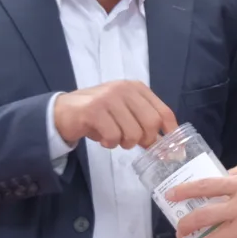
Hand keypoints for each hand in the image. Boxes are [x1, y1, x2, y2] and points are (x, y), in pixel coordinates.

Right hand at [54, 81, 175, 150]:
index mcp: (137, 88)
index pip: (163, 112)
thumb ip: (144, 125)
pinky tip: (102, 138)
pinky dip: (109, 143)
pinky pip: (113, 136)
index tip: (172, 149)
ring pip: (133, 133)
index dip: (170, 132)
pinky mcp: (94, 110)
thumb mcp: (125, 114)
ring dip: (124, 143)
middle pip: (151, 124)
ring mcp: (109, 98)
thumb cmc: (98, 114)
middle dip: (144, 141)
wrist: (64, 111)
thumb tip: (167, 146)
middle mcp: (125, 89)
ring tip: (113, 138)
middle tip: (131, 142)